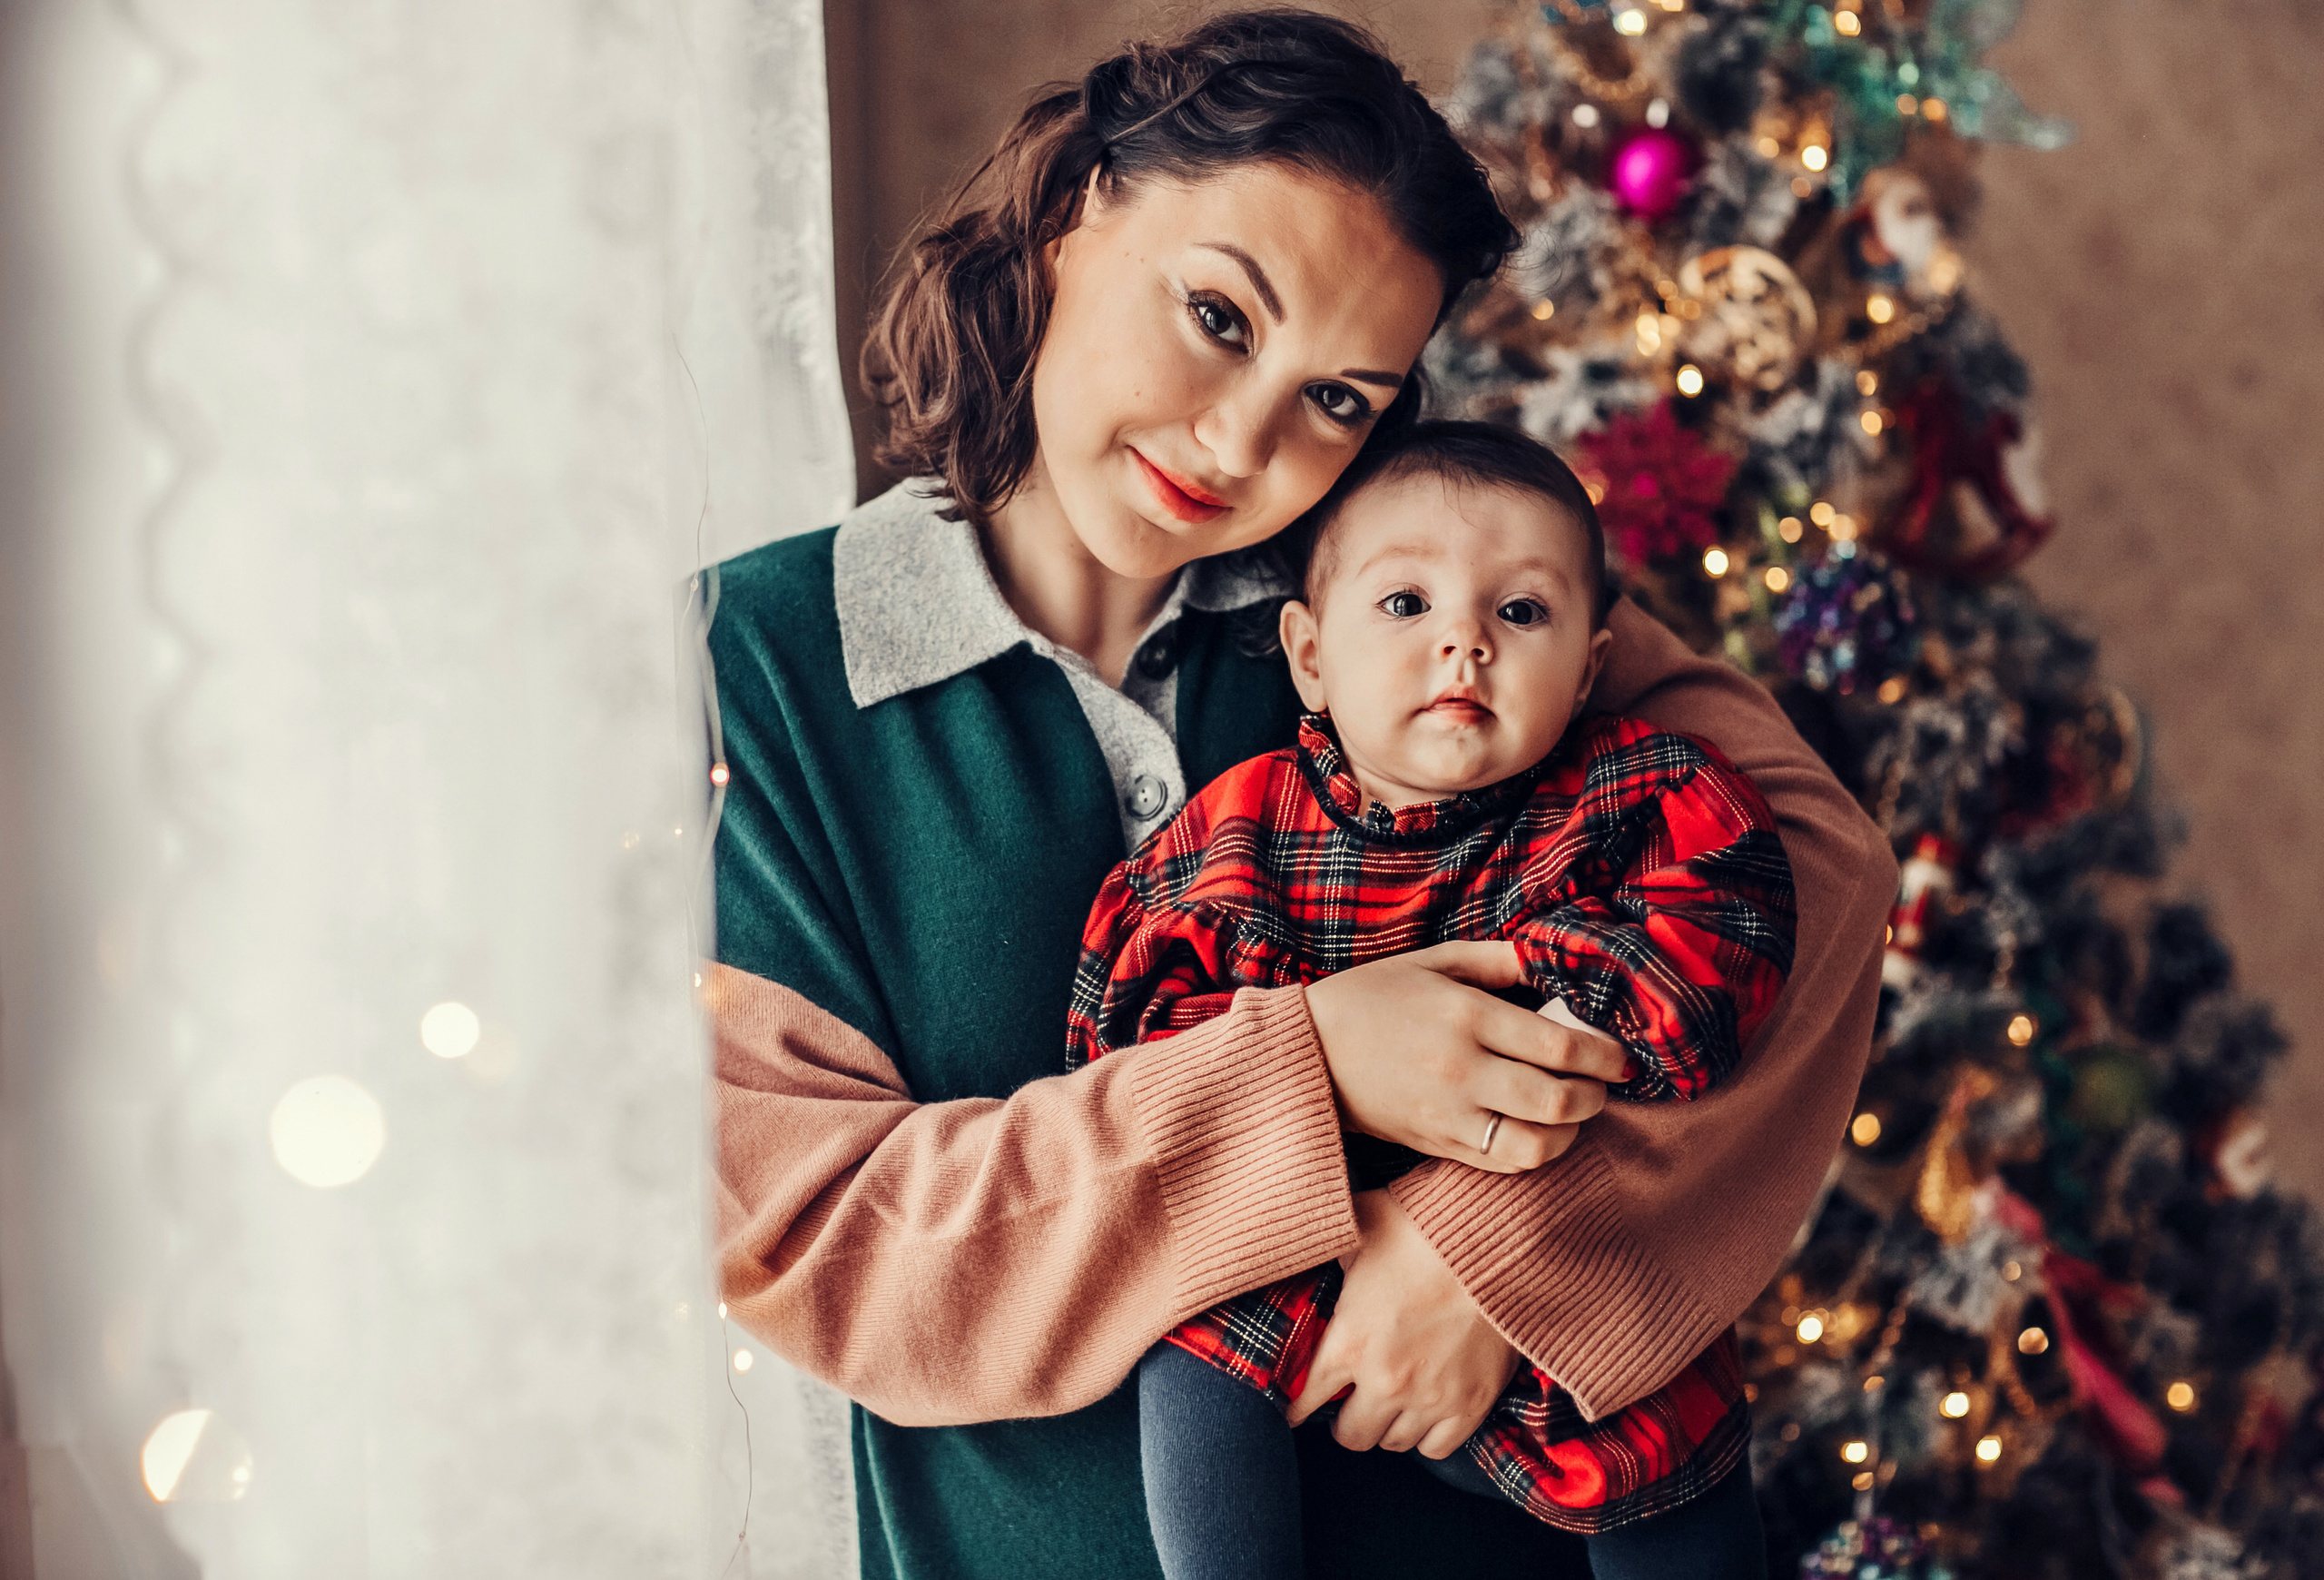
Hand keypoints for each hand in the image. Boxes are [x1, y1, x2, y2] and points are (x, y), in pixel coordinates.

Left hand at [1285, 1191, 1522, 1458]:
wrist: (1495, 1241)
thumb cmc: (1424, 1230)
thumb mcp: (1360, 1232)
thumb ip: (1334, 1253)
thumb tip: (1319, 1244)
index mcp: (1349, 1341)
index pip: (1307, 1398)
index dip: (1298, 1405)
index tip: (1299, 1408)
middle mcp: (1385, 1380)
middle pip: (1351, 1435)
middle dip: (1344, 1421)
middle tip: (1349, 1405)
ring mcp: (1431, 1397)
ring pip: (1394, 1443)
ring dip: (1387, 1426)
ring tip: (1389, 1406)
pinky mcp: (1472, 1403)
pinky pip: (1438, 1447)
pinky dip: (1427, 1435)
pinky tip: (1424, 1414)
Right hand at [1302, 941, 1627, 1171]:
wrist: (1308, 1051)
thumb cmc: (1372, 998)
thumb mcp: (1434, 961)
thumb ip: (1500, 960)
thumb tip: (1557, 961)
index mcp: (1465, 1016)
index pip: (1559, 1045)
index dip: (1605, 1055)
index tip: (1622, 1055)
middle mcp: (1461, 1070)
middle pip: (1558, 1100)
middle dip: (1597, 1095)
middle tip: (1604, 1083)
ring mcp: (1448, 1115)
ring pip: (1536, 1144)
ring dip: (1571, 1131)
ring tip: (1575, 1111)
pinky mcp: (1436, 1146)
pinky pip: (1503, 1163)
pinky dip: (1535, 1151)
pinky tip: (1538, 1130)